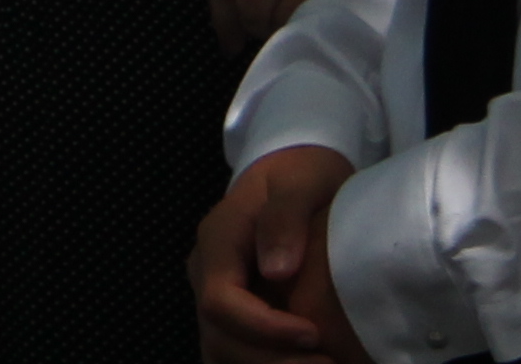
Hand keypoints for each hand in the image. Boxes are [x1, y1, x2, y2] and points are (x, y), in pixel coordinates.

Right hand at [194, 144, 370, 359]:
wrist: (297, 175)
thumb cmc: (302, 175)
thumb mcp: (302, 179)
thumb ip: (286, 215)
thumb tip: (276, 271)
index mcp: (217, 240)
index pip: (220, 299)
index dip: (262, 327)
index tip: (314, 334)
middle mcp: (206, 273)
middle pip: (220, 337)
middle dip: (272, 359)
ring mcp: (216, 295)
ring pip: (223, 352)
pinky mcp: (233, 314)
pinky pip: (235, 353)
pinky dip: (265, 362)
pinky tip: (303, 362)